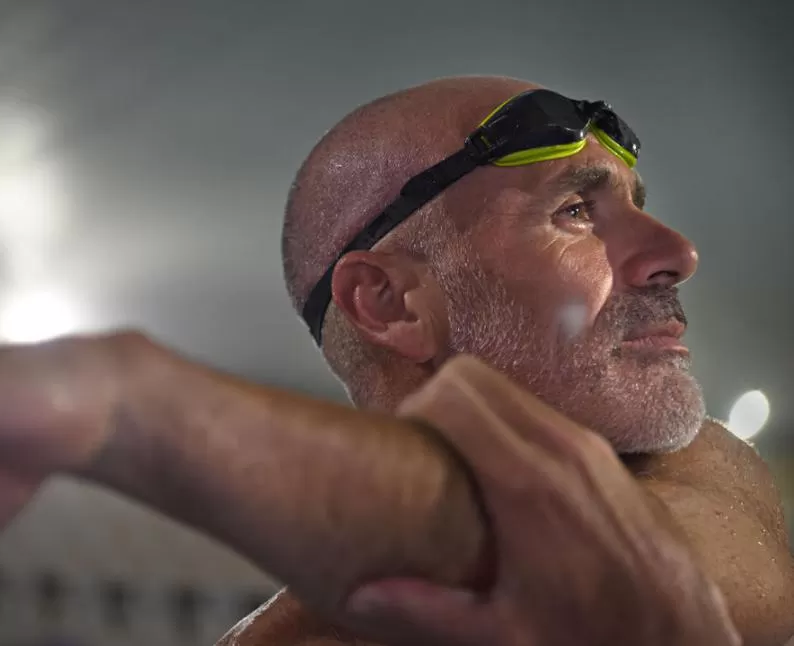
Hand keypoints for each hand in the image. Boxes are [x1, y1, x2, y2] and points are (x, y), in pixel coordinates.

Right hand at [340, 355, 738, 645]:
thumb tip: (358, 597)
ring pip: (506, 386)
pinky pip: (536, 407)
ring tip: (455, 454)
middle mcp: (560, 449)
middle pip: (474, 375)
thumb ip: (426, 609)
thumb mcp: (504, 633)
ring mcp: (586, 444)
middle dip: (434, 396)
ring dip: (471, 405)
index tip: (403, 439)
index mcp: (528, 485)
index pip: (454, 396)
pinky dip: (504, 418)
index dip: (413, 407)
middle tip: (421, 440)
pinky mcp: (602, 450)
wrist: (680, 634)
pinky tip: (498, 468)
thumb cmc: (596, 634)